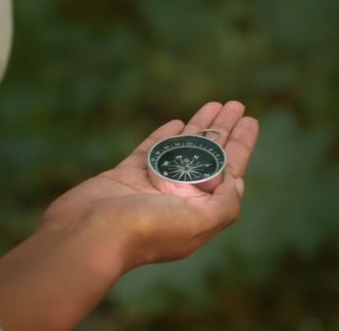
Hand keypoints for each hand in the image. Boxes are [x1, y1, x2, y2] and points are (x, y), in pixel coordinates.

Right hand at [43, 101, 258, 268]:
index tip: (250, 121)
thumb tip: (237, 184)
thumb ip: (225, 204)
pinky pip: (150, 151)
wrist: (88, 235)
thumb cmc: (146, 230)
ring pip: (181, 149)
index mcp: (198, 209)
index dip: (241, 145)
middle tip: (235, 105)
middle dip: (223, 130)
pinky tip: (177, 122)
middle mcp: (178, 198)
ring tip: (215, 104)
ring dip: (199, 127)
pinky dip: (164, 137)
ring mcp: (151, 186)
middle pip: (208, 156)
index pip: (228, 171)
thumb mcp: (198, 222)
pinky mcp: (125, 176)